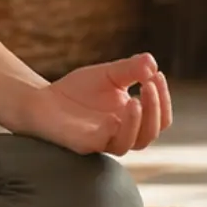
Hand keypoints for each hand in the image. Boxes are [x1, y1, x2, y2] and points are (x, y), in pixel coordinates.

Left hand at [12, 53, 172, 156]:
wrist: (43, 100)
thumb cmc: (78, 90)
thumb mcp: (109, 74)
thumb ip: (130, 69)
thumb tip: (152, 63)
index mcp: (133, 119)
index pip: (160, 117)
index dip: (163, 98)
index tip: (157, 74)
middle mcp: (123, 133)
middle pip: (152, 131)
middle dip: (155, 108)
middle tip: (149, 84)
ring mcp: (106, 141)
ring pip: (134, 142)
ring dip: (140, 121)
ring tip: (135, 99)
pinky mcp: (87, 143)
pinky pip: (108, 143)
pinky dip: (117, 129)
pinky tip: (118, 112)